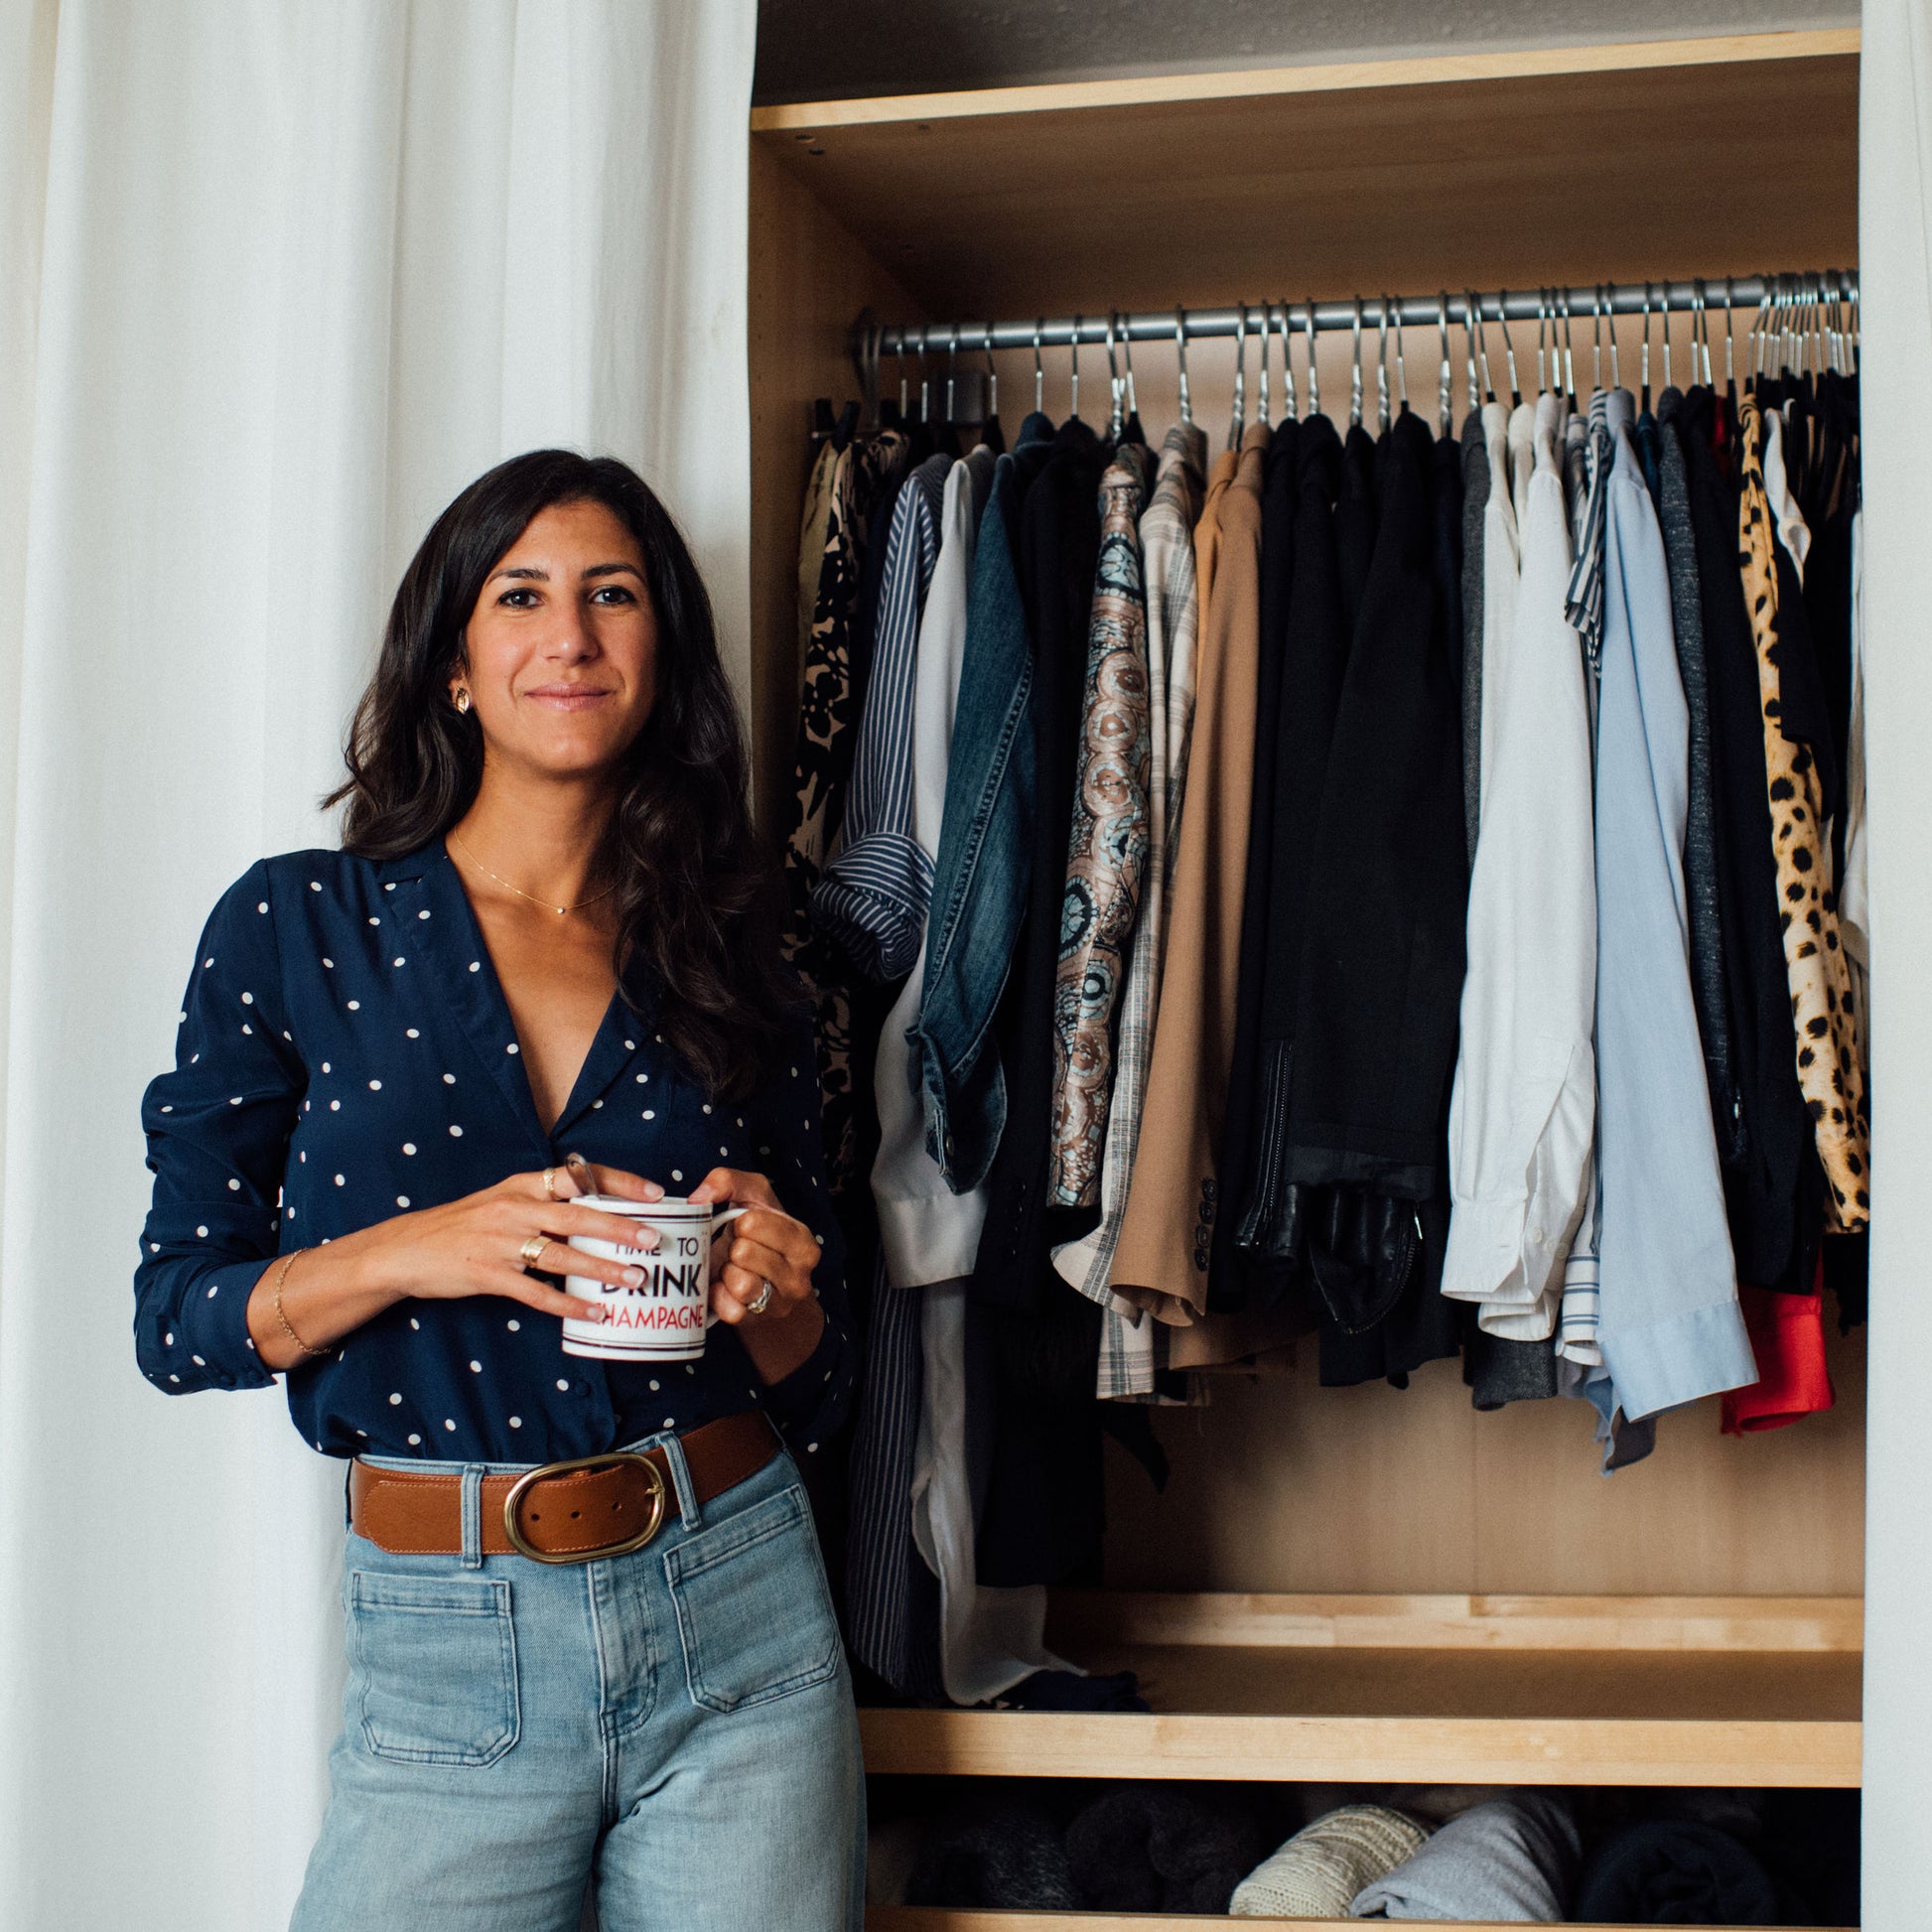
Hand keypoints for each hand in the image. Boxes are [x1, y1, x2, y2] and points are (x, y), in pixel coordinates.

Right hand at [248, 1158, 665, 1368]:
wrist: (405, 1249)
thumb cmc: (463, 1225)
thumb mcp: (503, 1199)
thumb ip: (544, 1201)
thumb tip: (600, 1207)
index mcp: (522, 1185)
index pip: (579, 1175)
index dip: (619, 1182)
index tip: (654, 1191)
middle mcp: (515, 1208)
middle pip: (578, 1214)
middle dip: (620, 1226)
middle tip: (655, 1238)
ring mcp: (500, 1243)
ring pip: (562, 1254)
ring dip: (602, 1268)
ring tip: (635, 1278)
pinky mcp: (487, 1275)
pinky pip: (536, 1293)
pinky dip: (568, 1304)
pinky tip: (594, 1312)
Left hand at [687, 1167, 819, 1327]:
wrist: (767, 1283)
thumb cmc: (757, 1234)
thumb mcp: (751, 1197)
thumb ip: (727, 1181)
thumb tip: (698, 1198)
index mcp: (802, 1240)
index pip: (753, 1223)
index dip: (741, 1222)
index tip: (746, 1228)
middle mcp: (800, 1274)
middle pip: (743, 1252)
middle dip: (733, 1248)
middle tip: (739, 1250)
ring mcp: (781, 1302)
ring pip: (740, 1283)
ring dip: (727, 1272)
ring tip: (733, 1268)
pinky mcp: (757, 1321)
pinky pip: (730, 1309)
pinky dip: (719, 1296)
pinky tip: (725, 1287)